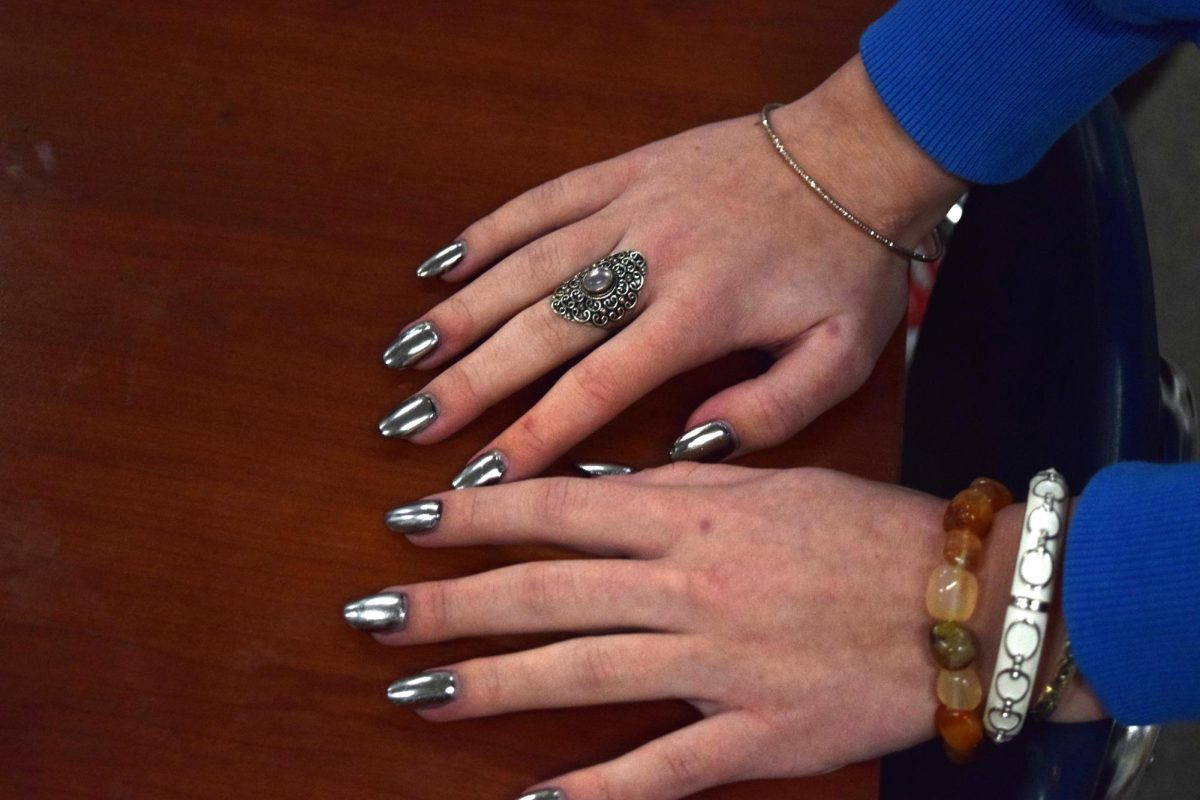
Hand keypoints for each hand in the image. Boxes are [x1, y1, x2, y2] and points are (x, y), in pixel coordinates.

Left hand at [349, 465, 956, 798]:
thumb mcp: (774, 480)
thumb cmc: (872, 529)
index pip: (557, 509)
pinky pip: (662, 768)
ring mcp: (718, 666)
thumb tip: (596, 482)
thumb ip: (680, 485)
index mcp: (694, 516)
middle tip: (372, 612)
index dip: (475, 515)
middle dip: (450, 603)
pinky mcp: (756, 736)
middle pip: (545, 594)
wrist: (969, 603)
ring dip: (490, 685)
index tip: (408, 519)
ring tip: (416, 693)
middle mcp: (689, 587)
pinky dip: (596, 791)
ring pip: (580, 674)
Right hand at [379, 57, 965, 481]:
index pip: (598, 386)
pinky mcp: (624, 170)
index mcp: (702, 312)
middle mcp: (651, 258)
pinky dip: (487, 231)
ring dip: (459, 312)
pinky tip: (439, 266)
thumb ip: (772, 410)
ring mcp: (630, 206)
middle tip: (406, 423)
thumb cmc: (850, 262)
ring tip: (401, 356)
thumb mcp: (843, 353)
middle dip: (468, 382)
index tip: (480, 477)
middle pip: (541, 328)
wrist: (860, 151)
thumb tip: (688, 445)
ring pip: (526, 265)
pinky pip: (541, 200)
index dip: (533, 434)